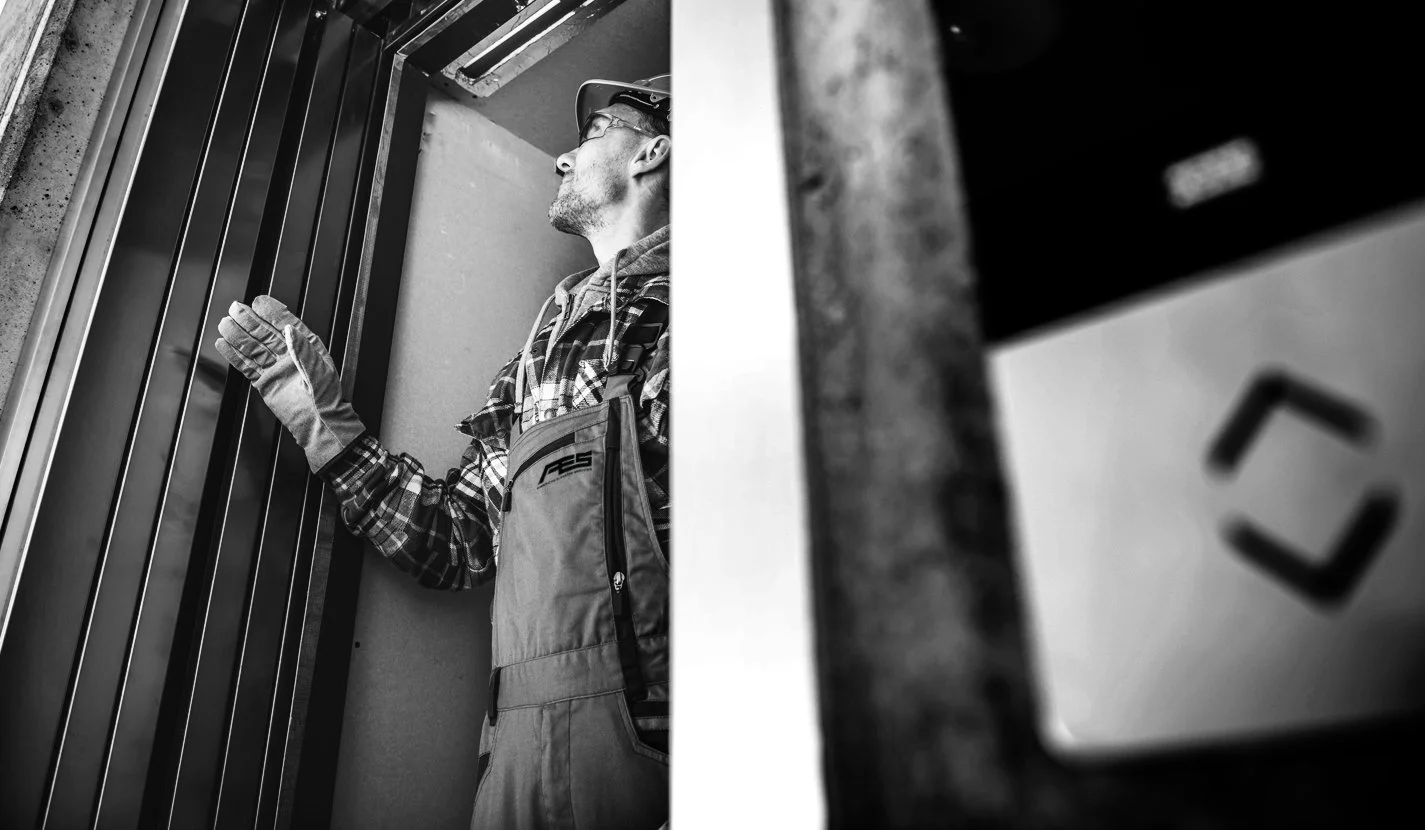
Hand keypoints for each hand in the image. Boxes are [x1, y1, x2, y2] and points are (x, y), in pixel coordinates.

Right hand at [215, 295, 365, 471]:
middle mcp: (289, 355)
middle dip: (250, 320)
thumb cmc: (327, 400)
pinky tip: (223, 344)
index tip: (258, 301)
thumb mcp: (319, 373)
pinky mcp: (265, 382)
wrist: (320, 425)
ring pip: (253, 348)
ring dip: (238, 335)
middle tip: (235, 307)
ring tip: (224, 323)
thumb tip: (289, 329)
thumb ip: (303, 351)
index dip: (273, 312)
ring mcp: (276, 368)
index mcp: (307, 347)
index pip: (287, 324)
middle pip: (265, 333)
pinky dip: (234, 356)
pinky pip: (247, 366)